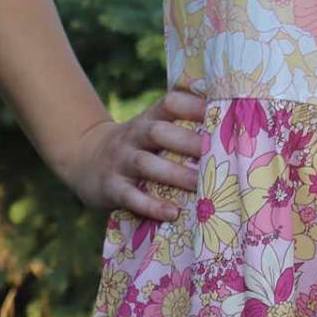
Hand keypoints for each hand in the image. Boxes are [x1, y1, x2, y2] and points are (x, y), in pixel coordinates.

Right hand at [63, 84, 208, 221]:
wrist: (85, 159)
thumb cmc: (137, 145)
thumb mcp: (151, 129)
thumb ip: (181, 126)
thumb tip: (231, 121)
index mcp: (149, 119)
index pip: (169, 103)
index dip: (193, 105)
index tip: (220, 110)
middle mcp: (134, 136)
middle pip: (159, 132)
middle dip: (188, 141)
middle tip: (217, 151)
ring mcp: (120, 161)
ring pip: (146, 164)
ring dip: (175, 175)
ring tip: (202, 185)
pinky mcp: (111, 188)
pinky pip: (131, 197)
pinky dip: (151, 206)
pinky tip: (173, 213)